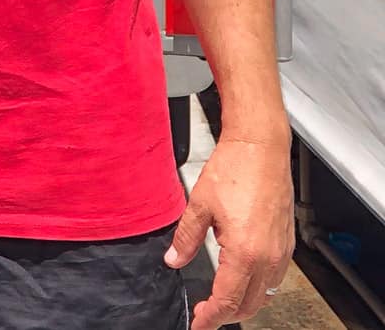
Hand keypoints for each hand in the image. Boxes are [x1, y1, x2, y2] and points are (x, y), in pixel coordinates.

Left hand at [165, 133, 294, 328]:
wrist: (261, 149)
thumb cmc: (234, 170)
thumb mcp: (198, 205)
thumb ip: (185, 239)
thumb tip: (173, 261)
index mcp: (245, 252)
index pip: (227, 299)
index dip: (210, 316)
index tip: (198, 324)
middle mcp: (268, 257)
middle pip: (250, 304)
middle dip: (226, 314)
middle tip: (204, 314)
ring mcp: (281, 252)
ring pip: (265, 294)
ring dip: (243, 303)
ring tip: (219, 301)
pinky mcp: (287, 243)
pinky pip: (274, 278)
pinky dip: (258, 288)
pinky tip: (240, 280)